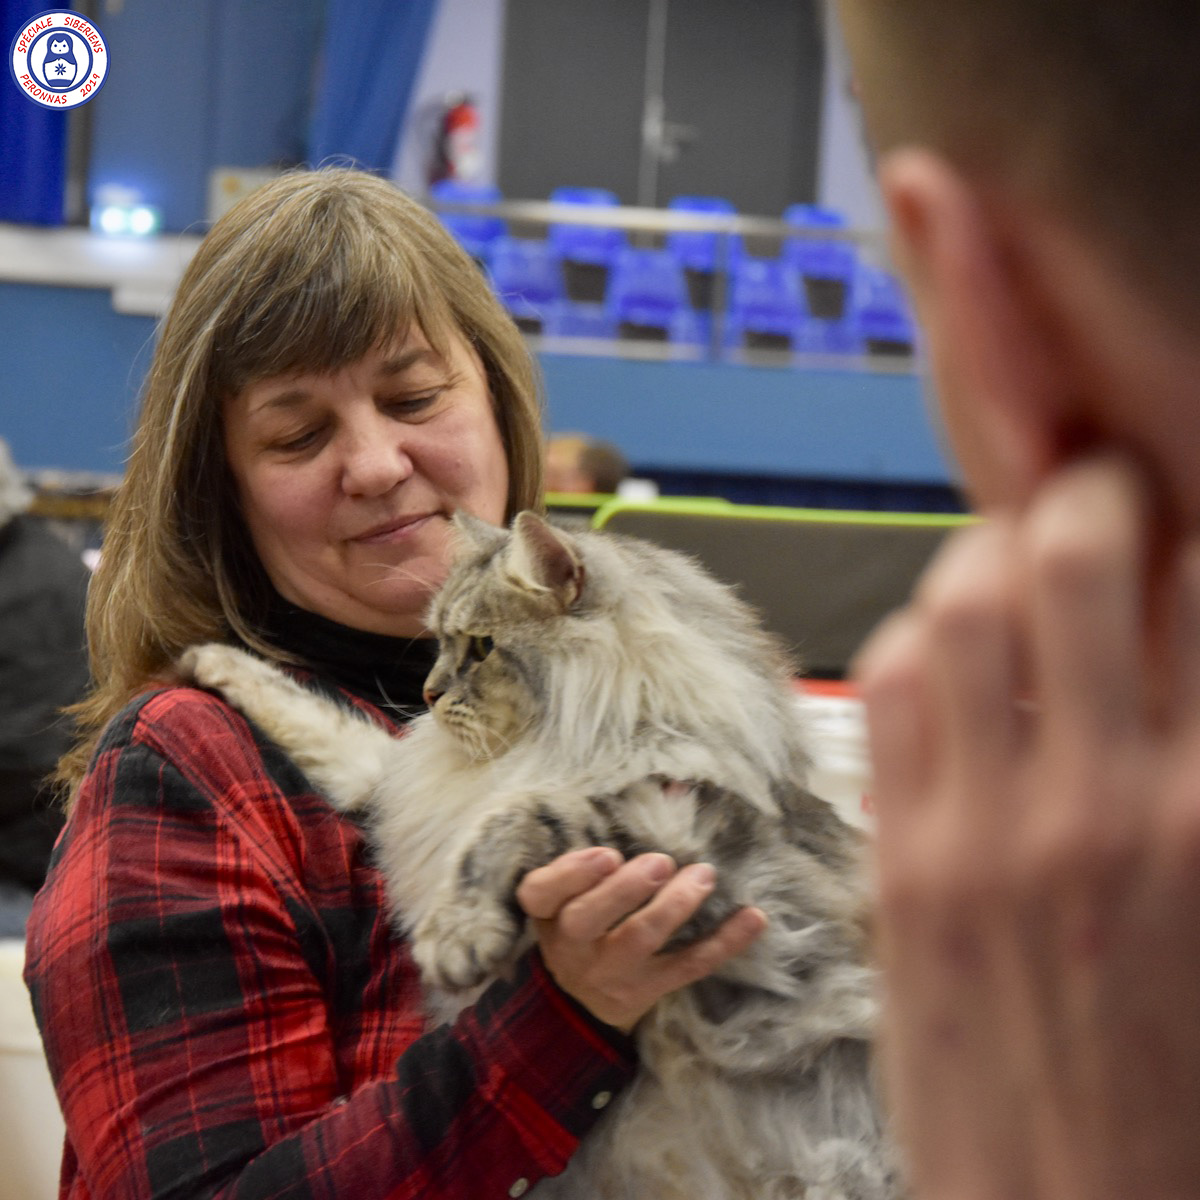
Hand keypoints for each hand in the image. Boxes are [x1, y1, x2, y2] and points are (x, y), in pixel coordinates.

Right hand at [516, 847, 766, 1032]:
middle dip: (625, 889)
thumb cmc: (586, 914)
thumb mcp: (578, 885)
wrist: (583, 999)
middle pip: (588, 919)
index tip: (607, 853)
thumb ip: (610, 836)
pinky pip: (689, 966)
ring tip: (703, 875)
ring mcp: (611, 971)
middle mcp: (573, 945)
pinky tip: (753, 918)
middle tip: (660, 862)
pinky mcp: (648, 989)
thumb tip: (677, 787)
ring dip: (674, 907)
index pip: (541, 893)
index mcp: (549, 911)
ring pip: (639, 940)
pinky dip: (724, 942)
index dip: (571, 874)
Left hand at [854, 456, 1199, 1199]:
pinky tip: (945, 653)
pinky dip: (915, 639)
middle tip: (1092, 491)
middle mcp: (1105, 801)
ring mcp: (985, 829)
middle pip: (1069, 559)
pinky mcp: (901, 863)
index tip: (1168, 503)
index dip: (1181, 516)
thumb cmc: (1187, 1083)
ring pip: (955, 605)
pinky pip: (887, 691)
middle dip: (1082, 492)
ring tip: (1009, 563)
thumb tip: (1175, 657)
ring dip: (983, 557)